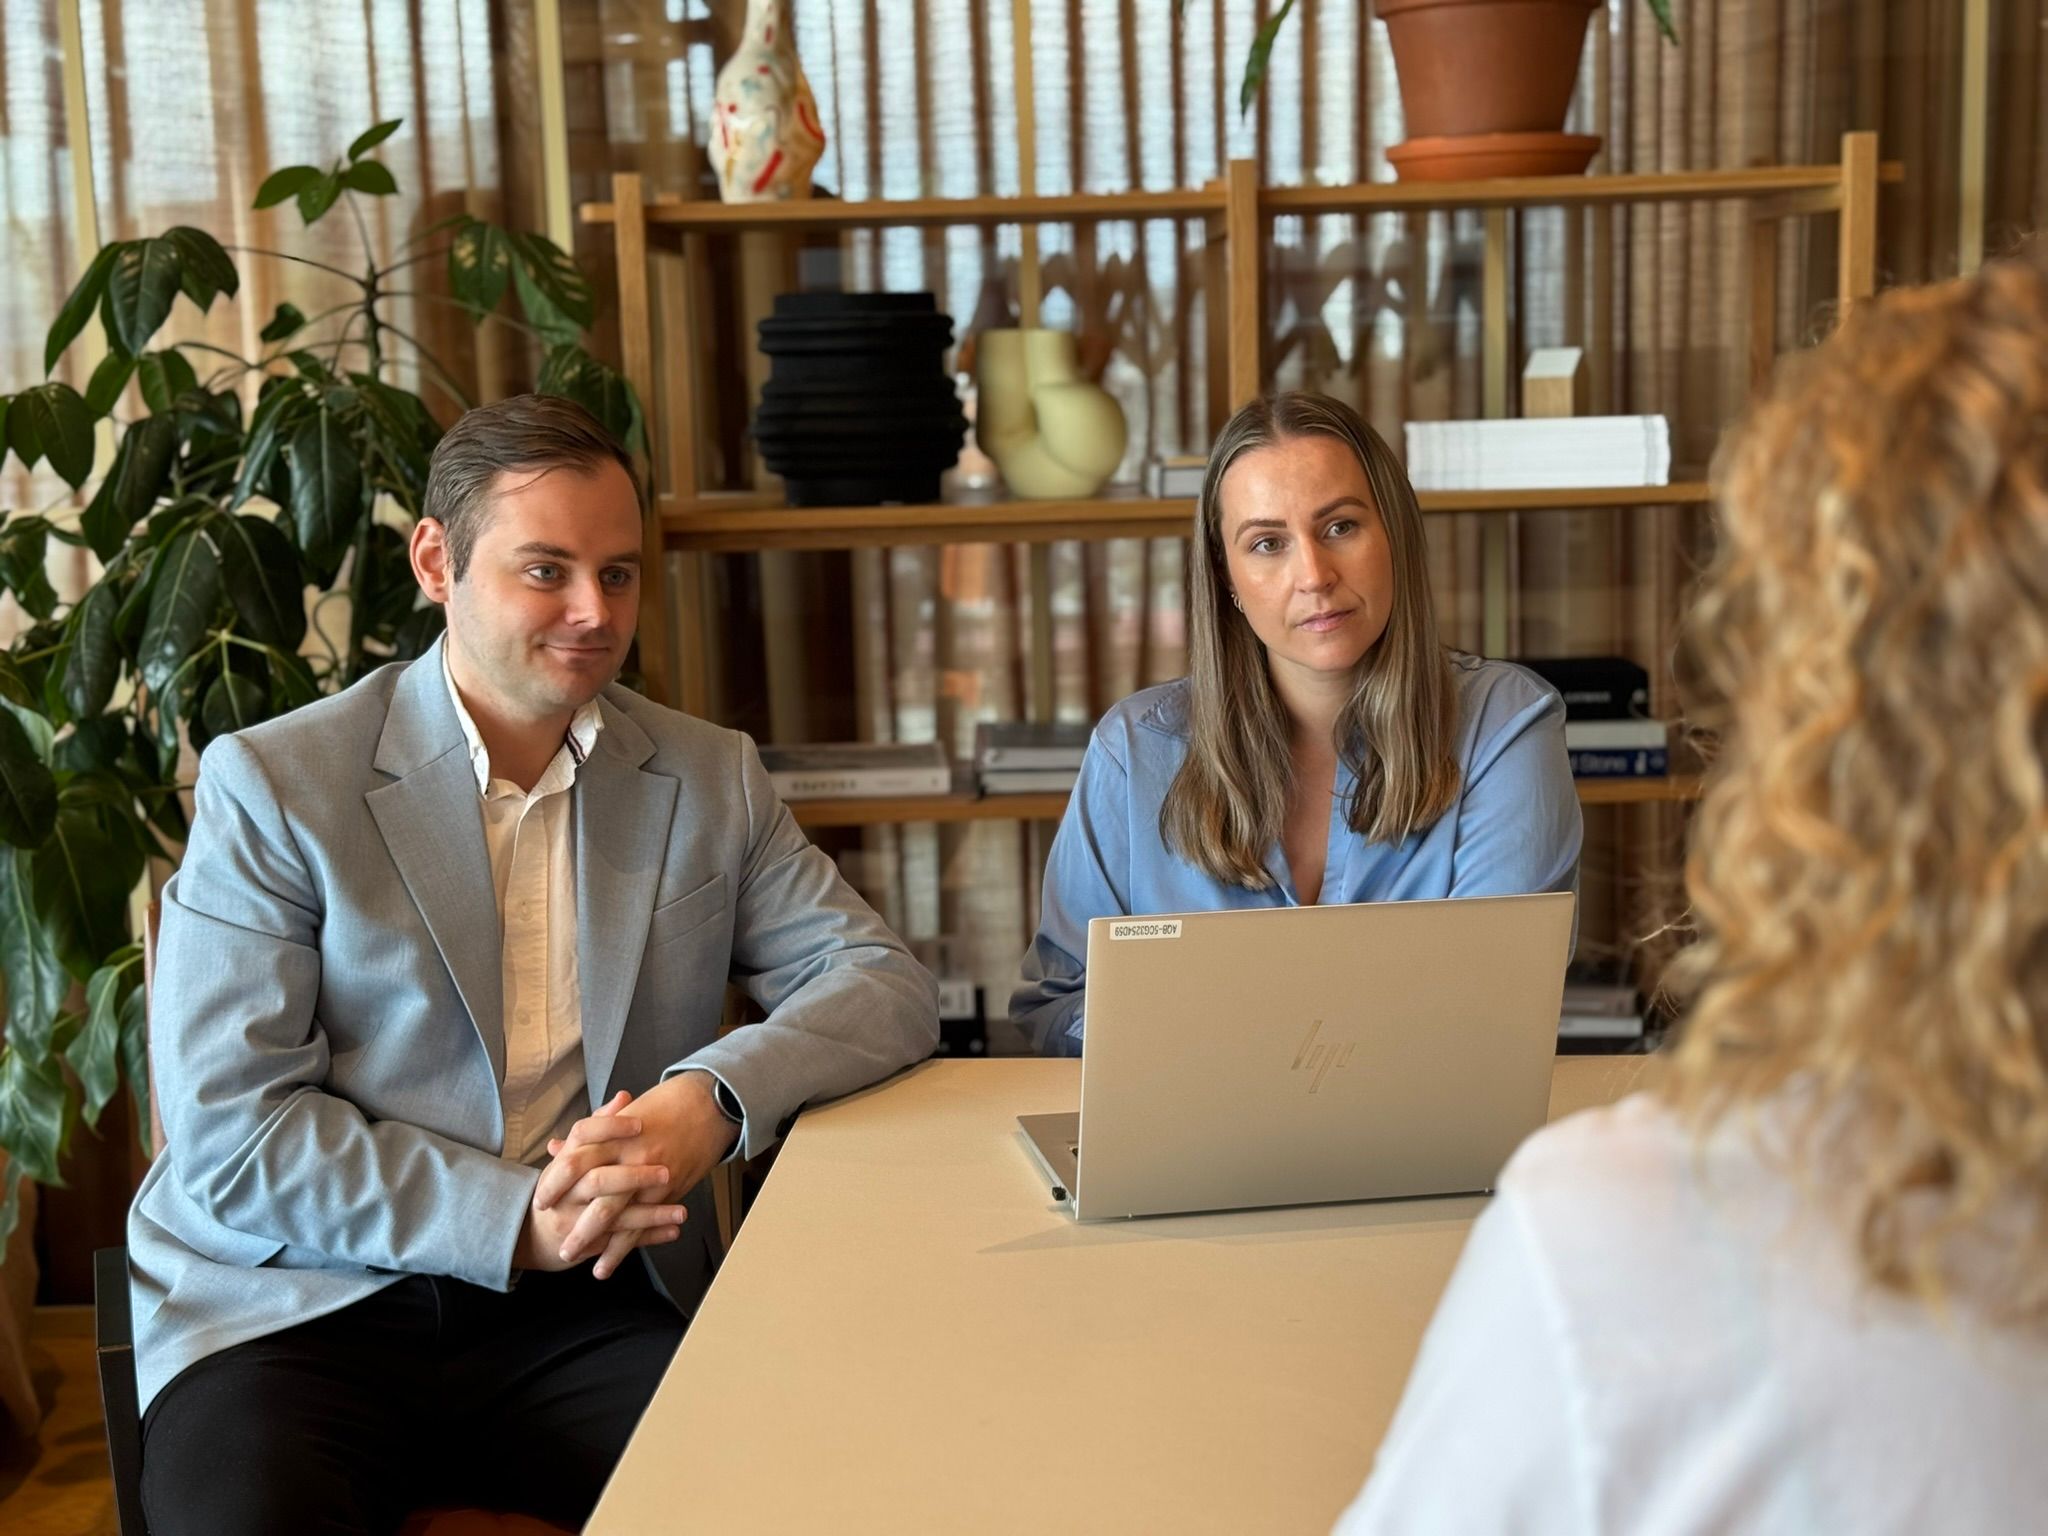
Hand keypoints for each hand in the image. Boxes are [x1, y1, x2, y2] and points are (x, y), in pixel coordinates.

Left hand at [538, 1072, 738, 1278]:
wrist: (705, 1106)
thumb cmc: (664, 1108)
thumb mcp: (622, 1116)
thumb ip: (588, 1136)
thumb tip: (556, 1147)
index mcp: (613, 1133)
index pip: (573, 1158)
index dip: (554, 1181)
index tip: (540, 1200)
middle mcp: (627, 1152)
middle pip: (586, 1184)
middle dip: (564, 1209)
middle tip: (549, 1230)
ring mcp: (646, 1173)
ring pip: (609, 1211)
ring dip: (587, 1237)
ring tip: (570, 1256)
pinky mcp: (665, 1190)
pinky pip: (638, 1226)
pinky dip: (619, 1249)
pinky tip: (604, 1266)